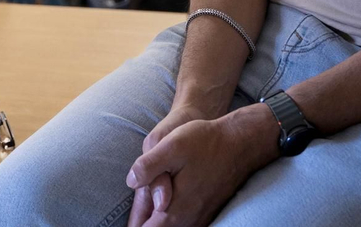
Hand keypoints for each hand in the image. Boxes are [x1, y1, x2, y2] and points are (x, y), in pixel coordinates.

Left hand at [125, 103, 278, 226]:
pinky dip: (170, 221)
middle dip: (143, 223)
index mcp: (174, 210)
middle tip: (128, 222)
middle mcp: (188, 220)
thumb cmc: (204, 142)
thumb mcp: (170, 145)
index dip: (134, 224)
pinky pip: (184, 224)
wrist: (239, 144)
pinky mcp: (207, 212)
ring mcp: (200, 218)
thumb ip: (148, 166)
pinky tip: (162, 212)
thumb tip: (131, 181)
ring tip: (142, 216)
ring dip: (156, 222)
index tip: (121, 222)